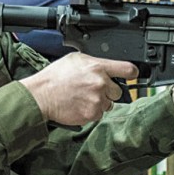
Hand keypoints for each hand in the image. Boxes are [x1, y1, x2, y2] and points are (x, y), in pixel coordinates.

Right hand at [20, 53, 136, 125]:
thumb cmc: (55, 77)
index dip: (132, 73)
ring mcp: (97, 101)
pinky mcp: (92, 114)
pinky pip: (99, 114)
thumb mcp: (76, 59)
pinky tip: (79, 105)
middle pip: (118, 91)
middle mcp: (101, 84)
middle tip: (92, 89)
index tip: (132, 75)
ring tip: (82, 97)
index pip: (128, 69)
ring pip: (108, 104)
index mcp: (98, 67)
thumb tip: (106, 65)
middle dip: (108, 91)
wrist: (41, 95)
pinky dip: (91, 111)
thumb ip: (95, 62)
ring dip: (99, 102)